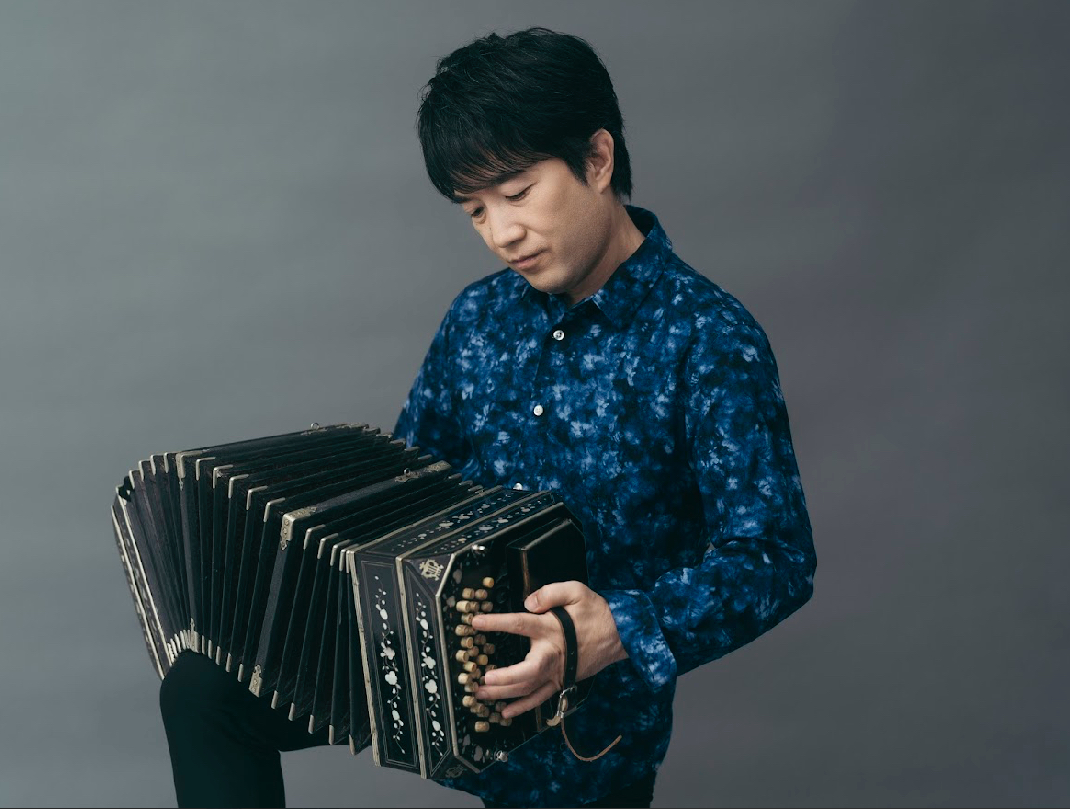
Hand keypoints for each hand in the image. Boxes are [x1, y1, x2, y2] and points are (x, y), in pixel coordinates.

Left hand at [471, 581, 627, 718]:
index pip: (519, 624)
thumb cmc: (596, 612)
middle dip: (502, 678)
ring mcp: (556, 672)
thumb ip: (551, 592)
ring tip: (481, 694)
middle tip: (481, 679)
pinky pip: (539, 698)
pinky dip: (522, 707)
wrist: (620, 635)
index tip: (476, 622)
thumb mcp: (576, 591)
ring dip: (503, 693)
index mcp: (551, 628)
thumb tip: (529, 601)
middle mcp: (552, 654)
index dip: (497, 622)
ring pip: (528, 688)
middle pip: (524, 671)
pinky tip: (505, 712)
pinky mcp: (560, 681)